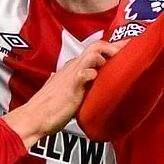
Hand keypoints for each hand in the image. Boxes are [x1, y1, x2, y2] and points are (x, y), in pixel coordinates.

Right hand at [3, 41, 119, 145]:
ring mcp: (71, 75)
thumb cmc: (50, 109)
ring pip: (92, 53)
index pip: (95, 51)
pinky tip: (97, 78)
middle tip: (130, 50)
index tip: (128, 47)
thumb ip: (82, 89)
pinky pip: (84, 74)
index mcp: (73, 69)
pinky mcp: (70, 86)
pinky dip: (93, 73)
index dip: (112, 48)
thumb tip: (96, 92)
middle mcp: (73, 67)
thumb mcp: (70, 95)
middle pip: (96, 46)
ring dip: (107, 55)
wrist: (33, 118)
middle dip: (116, 46)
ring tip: (118, 63)